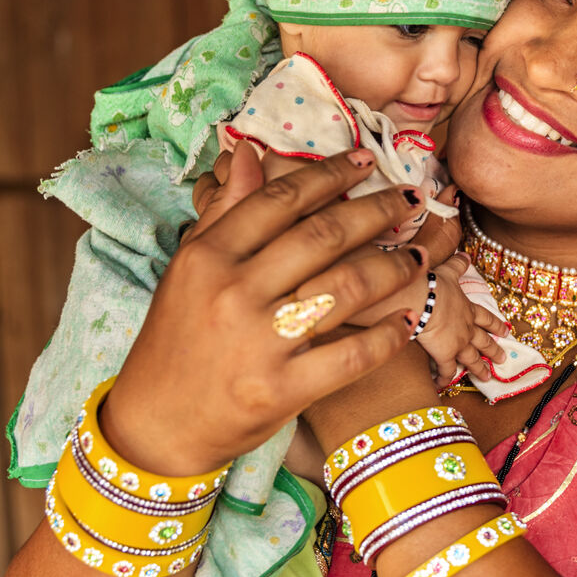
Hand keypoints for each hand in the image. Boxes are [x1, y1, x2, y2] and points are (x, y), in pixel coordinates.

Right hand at [101, 141, 425, 475]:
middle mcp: (233, 293)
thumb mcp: (188, 271)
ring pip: (345, 287)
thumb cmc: (176, 342)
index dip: (328, 176)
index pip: (279, 202)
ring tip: (417, 257)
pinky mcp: (282, 390)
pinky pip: (351, 355)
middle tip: (409, 200)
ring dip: (392, 268)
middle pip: (322, 236)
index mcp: (207, 257)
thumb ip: (223, 212)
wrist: (158, 423)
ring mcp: (259, 343)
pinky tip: (405, 321)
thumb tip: (250, 153)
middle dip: (376, 211)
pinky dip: (386, 336)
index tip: (363, 162)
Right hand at [418, 255, 509, 386]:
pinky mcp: (444, 355)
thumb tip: (464, 253)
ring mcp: (458, 343)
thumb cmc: (433, 284)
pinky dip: (444, 378)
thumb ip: (457, 264)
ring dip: (479, 368)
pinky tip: (442, 386)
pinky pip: (446, 370)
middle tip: (503, 359)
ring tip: (486, 377)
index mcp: (468, 309)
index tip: (506, 330)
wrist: (423, 299)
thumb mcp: (448, 271)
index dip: (496, 325)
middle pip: (484, 342)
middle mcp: (467, 328)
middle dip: (493, 350)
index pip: (486, 318)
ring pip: (472, 359)